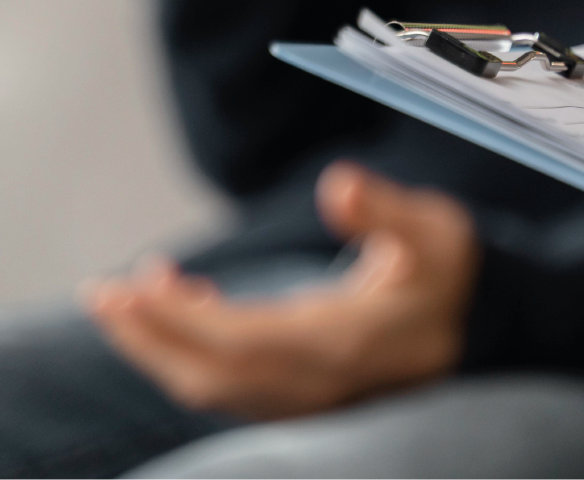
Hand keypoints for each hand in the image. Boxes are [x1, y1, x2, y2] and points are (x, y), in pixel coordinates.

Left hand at [83, 163, 478, 419]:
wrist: (483, 329)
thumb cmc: (453, 273)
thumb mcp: (433, 230)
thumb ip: (385, 210)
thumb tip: (337, 185)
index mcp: (339, 341)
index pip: (238, 342)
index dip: (178, 320)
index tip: (130, 286)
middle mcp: (315, 381)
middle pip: (208, 376)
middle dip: (147, 338)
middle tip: (100, 295)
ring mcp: (306, 397)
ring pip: (213, 387)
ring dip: (161, 346)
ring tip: (124, 297)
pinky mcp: (301, 395)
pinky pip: (230, 384)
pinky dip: (191, 352)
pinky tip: (181, 304)